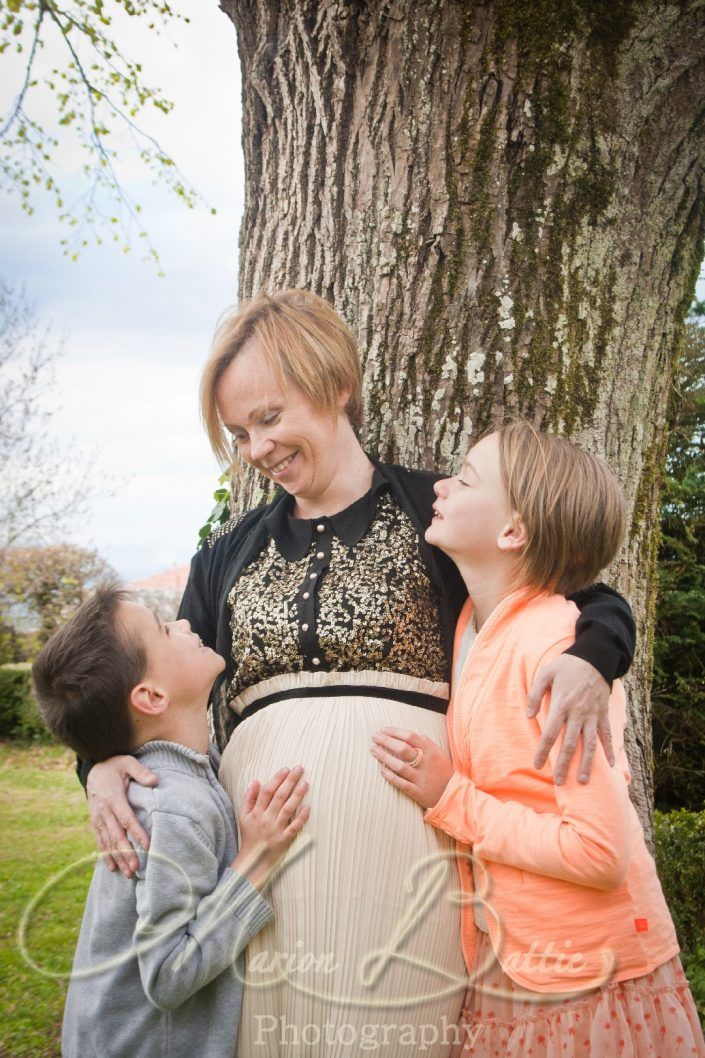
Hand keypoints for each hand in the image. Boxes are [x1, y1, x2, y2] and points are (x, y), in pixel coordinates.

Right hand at [86, 756, 157, 876]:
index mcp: (114, 798)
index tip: (147, 846)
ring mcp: (98, 818)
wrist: (93, 769)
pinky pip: (100, 841)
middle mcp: (104, 811)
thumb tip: (155, 780)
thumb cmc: (114, 766)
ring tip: (128, 874)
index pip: (127, 819)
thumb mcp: (127, 763)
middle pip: (117, 836)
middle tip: (136, 869)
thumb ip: (141, 772)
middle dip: (126, 853)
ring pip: (108, 842)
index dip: (136, 833)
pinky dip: (105, 855)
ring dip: (118, 858)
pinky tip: (113, 868)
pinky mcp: (95, 822)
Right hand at [235, 766, 309, 887]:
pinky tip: (308, 808)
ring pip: (288, 809)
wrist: (252, 860)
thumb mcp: (244, 816)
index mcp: (256, 812)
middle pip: (279, 797)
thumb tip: (256, 780)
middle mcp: (266, 819)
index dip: (277, 779)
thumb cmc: (250, 835)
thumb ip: (249, 798)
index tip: (286, 769)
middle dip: (290, 781)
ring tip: (305, 783)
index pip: (268, 791)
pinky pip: (294, 827)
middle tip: (299, 769)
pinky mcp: (284, 840)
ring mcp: (276, 830)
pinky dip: (301, 818)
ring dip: (297, 795)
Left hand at [370, 728, 453, 808]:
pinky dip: (391, 777)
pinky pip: (402, 783)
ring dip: (384, 757)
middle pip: (403, 749)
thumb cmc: (444, 772)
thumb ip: (427, 743)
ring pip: (400, 766)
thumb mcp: (440, 754)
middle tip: (374, 737)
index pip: (410, 737)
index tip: (383, 729)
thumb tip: (411, 734)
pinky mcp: (418, 792)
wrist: (453, 795)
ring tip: (373, 750)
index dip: (395, 732)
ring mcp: (421, 778)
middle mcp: (426, 764)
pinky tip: (382, 770)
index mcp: (431, 752)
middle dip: (386, 741)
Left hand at [527, 654, 614, 784]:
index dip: (543, 750)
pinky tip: (610, 765)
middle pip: (570, 744)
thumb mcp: (545, 673)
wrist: (595, 657)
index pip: (551, 733)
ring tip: (583, 781)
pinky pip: (607, 735)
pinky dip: (610, 750)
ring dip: (587, 763)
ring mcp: (593, 715)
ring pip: (590, 744)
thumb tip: (529, 715)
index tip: (537, 765)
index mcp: (562, 704)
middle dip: (564, 764)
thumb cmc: (567, 665)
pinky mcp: (603, 714)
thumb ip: (535, 694)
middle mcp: (578, 713)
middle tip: (560, 783)